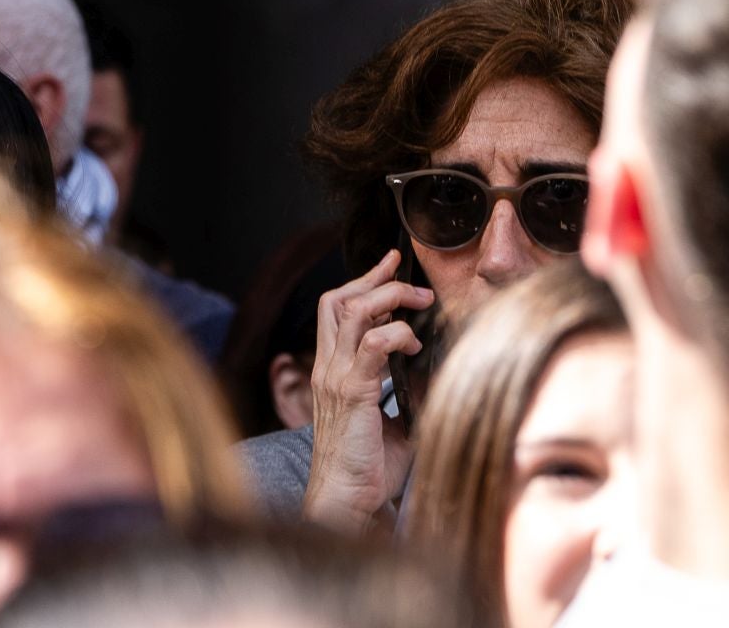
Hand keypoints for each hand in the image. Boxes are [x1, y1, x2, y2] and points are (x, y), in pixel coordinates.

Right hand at [301, 248, 433, 531]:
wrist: (348, 497)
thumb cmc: (370, 466)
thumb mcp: (394, 421)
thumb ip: (406, 393)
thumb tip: (435, 373)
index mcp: (333, 370)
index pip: (337, 310)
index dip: (363, 282)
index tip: (391, 266)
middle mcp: (328, 367)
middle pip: (337, 300)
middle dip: (374, 279)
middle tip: (407, 274)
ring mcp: (336, 377)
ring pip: (352, 312)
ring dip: (388, 298)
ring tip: (418, 300)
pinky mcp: (351, 391)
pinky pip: (372, 345)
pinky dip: (396, 333)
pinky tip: (414, 343)